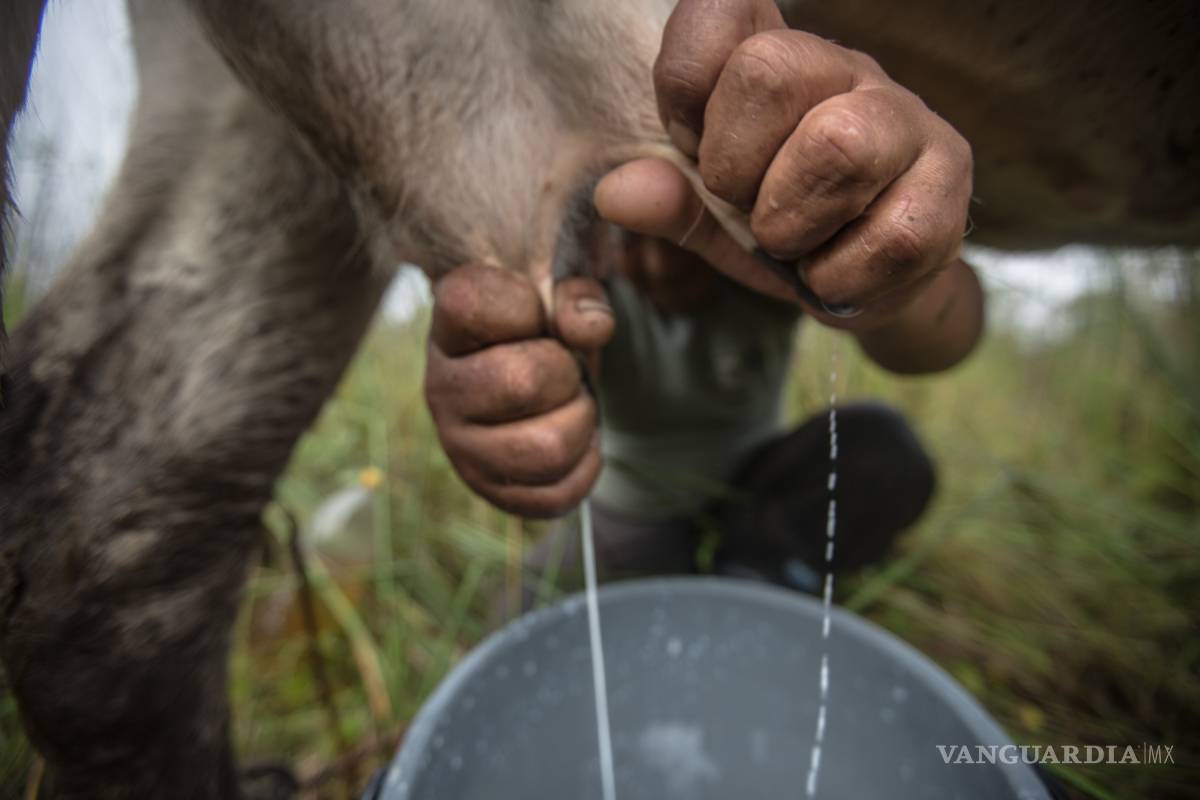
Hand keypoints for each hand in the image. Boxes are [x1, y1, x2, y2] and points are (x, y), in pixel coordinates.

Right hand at [424, 263, 614, 516]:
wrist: (521, 375)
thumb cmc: (537, 329)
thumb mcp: (556, 294)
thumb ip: (576, 296)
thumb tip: (590, 328)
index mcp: (448, 328)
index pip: (473, 307)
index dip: (523, 305)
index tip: (532, 312)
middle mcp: (441, 389)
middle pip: (523, 384)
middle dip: (567, 372)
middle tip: (563, 369)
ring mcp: (460, 447)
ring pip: (547, 450)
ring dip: (582, 422)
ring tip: (569, 405)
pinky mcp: (488, 489)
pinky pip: (557, 495)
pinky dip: (585, 466)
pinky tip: (574, 441)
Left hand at [595, 0, 973, 329]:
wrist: (864, 282)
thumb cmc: (784, 227)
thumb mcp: (712, 216)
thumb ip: (668, 199)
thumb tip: (617, 194)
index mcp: (774, 58)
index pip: (718, 7)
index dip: (685, 84)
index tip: (690, 145)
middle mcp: (845, 70)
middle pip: (771, 69)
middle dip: (734, 166)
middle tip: (744, 208)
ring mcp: (907, 121)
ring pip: (840, 144)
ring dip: (790, 222)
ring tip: (791, 245)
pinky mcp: (948, 184)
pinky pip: (892, 234)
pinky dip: (840, 276)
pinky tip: (833, 275)